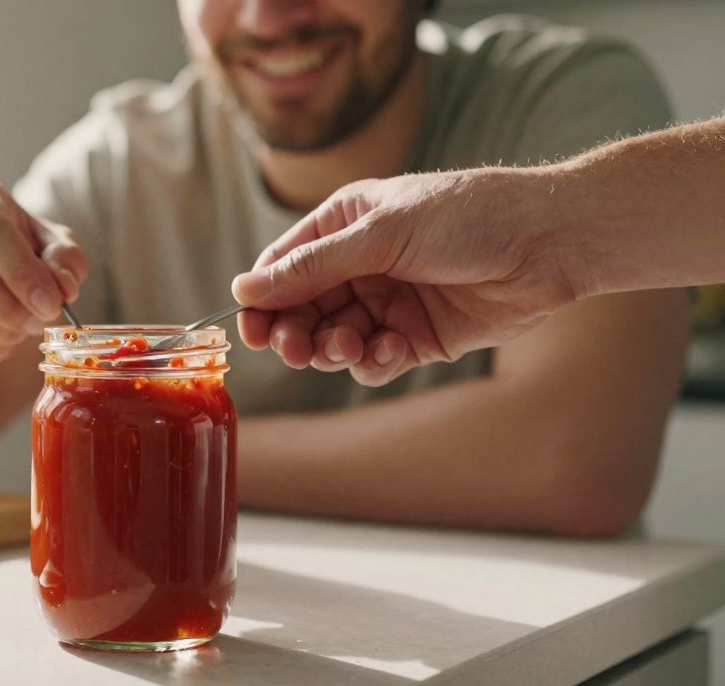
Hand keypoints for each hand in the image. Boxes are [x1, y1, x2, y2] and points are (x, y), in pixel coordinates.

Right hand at [232, 168, 578, 384]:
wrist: (548, 243)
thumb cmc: (466, 217)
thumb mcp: (379, 234)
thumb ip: (310, 267)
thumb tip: (243, 287)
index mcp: (345, 224)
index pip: (283, 266)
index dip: (262, 298)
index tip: (251, 327)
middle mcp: (361, 264)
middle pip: (303, 309)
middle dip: (294, 331)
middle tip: (293, 349)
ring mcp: (388, 302)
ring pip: (334, 340)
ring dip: (332, 349)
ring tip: (347, 347)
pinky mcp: (416, 338)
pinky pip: (374, 361)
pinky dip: (374, 361)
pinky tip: (392, 347)